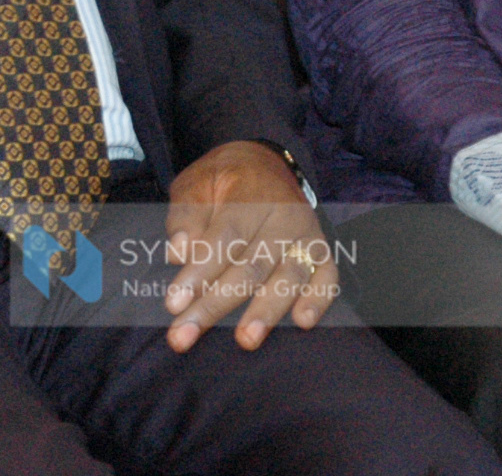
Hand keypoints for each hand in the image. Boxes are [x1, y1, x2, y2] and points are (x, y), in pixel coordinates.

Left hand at [160, 141, 336, 352]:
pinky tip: (303, 322)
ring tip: (246, 339)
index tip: (174, 304)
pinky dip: (319, 299)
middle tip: (184, 335)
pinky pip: (327, 277)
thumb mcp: (196, 184)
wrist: (264, 161)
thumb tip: (179, 253)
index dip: (199, 272)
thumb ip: (186, 216)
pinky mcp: (322, 250)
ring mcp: (306, 234)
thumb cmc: (223, 179)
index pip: (224, 238)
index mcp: (249, 195)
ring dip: (267, 310)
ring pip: (288, 275)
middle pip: (251, 265)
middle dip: (216, 304)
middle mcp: (283, 216)